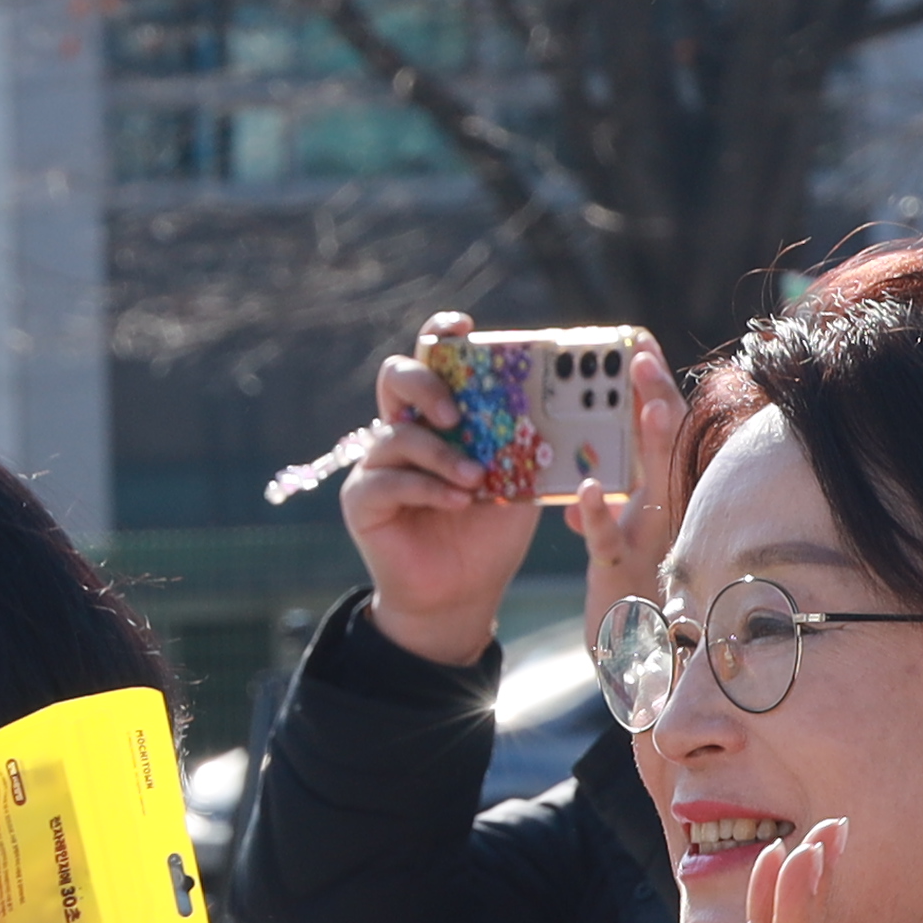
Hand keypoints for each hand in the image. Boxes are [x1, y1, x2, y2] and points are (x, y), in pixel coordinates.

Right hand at [324, 321, 528, 666]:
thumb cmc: (489, 533)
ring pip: (395, 435)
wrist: (462, 594)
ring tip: (475, 479)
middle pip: (397, 378)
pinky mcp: (362, 500)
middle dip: (427, 385)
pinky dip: (425, 488)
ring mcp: (377, 465)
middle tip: (457, 413)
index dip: (441, 335)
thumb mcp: (519, 480)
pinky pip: (386, 481)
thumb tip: (559, 403)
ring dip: (439, 455)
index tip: (463, 328)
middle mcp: (403, 430)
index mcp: (439, 417)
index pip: (432, 359)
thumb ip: (525, 442)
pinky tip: (455, 502)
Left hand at [554, 373, 683, 650]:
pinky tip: (586, 489)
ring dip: (650, 442)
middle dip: (657, 398)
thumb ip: (618, 508)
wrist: (640, 666)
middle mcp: (668, 515)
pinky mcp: (620, 574)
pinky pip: (609, 541)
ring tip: (644, 401)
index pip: (666, 436)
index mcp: (669, 501)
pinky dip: (599, 515)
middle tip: (642, 355)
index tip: (641, 346)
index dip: (655, 390)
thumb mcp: (631, 546)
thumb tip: (590, 482)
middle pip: (667, 446)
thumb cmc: (637, 600)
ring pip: (653, 484)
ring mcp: (649, 542)